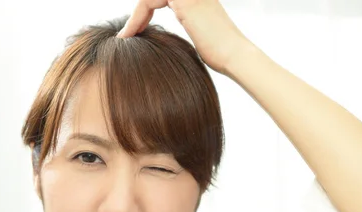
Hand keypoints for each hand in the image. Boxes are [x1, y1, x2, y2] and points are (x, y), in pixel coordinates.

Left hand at [117, 0, 253, 74]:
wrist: (235, 56)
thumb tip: (166, 40)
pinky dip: (136, 18)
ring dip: (134, 16)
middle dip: (139, 12)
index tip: (134, 32)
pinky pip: (147, 2)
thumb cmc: (222, 55)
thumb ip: (187, 26)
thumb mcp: (200, 35)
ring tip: (126, 35)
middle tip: (127, 33)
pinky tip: (129, 35)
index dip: (144, 12)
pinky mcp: (184, 1)